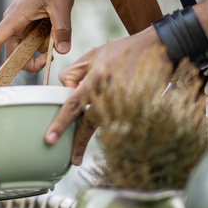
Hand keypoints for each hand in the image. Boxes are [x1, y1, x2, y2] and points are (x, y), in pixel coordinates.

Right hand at [0, 0, 77, 80]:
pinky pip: (34, 39)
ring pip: (26, 47)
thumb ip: (62, 28)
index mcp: (16, 16)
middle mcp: (14, 21)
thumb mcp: (62, 3)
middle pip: (13, 51)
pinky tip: (55, 28)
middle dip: (30, 61)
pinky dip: (45, 40)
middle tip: (50, 60)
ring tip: (57, 34)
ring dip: (41, 49)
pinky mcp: (29, 22)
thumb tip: (63, 51)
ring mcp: (21, 22)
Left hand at [46, 28, 171, 164]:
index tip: (50, 138)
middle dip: (79, 142)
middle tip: (71, 160)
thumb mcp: (91, 56)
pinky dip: (115, 131)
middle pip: (91, 122)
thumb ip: (73, 74)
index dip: (61, 123)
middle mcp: (111, 90)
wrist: (157, 47)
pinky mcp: (141, 105)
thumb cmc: (119, 52)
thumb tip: (65, 93)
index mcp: (96, 77)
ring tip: (79, 156)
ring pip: (106, 126)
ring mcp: (128, 100)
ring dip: (93, 140)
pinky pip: (123, 122)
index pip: (73, 104)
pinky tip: (110, 141)